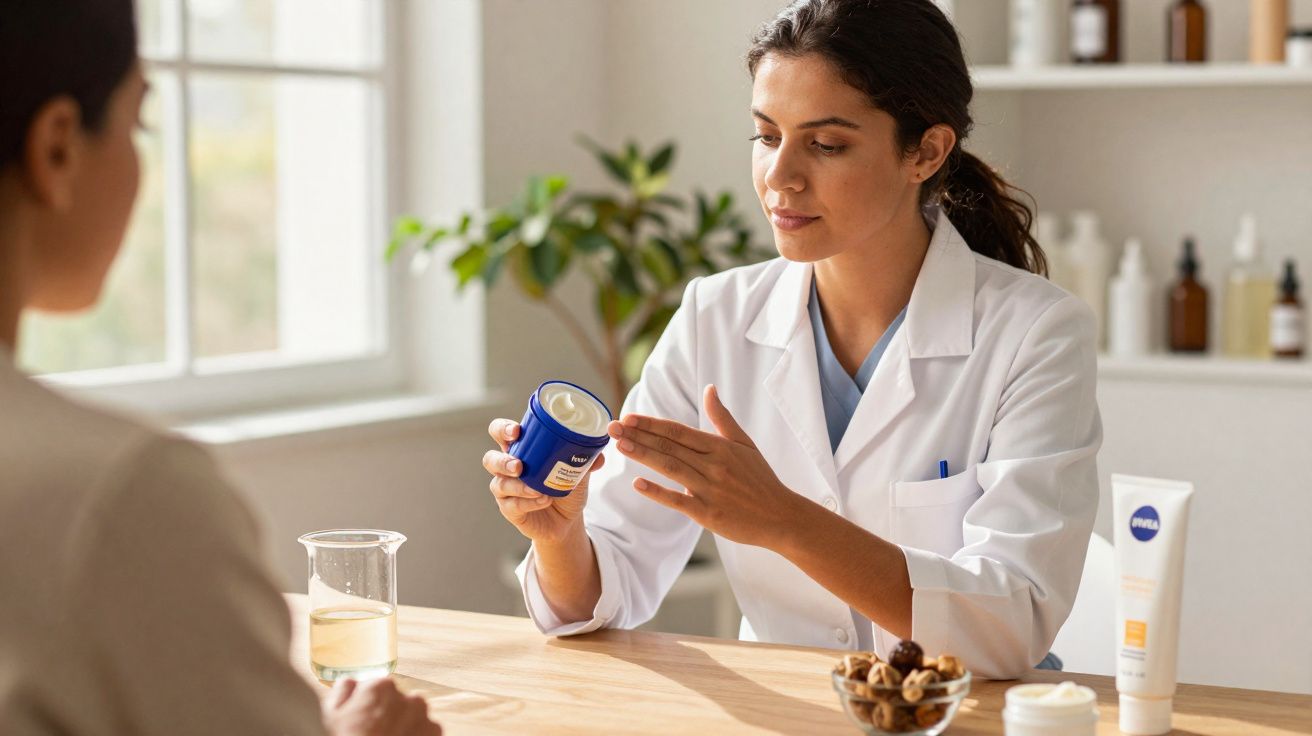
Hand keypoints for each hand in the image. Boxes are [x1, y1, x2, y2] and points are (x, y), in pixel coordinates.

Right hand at [321, 678, 440, 735]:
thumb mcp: (331, 713)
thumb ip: (345, 689)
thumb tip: (353, 683)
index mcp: (382, 687)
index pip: (380, 689)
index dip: (371, 706)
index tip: (365, 720)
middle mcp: (408, 697)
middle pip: (400, 703)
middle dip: (391, 716)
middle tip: (377, 733)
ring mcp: (424, 718)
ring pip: (415, 718)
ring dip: (406, 727)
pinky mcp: (434, 734)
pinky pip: (426, 733)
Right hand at [483, 418, 607, 544]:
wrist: (567, 520)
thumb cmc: (566, 486)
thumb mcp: (578, 471)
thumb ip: (586, 460)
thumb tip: (600, 456)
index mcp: (521, 449)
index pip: (500, 432)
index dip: (503, 429)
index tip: (516, 431)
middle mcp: (507, 468)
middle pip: (490, 458)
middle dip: (502, 460)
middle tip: (519, 464)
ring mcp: (506, 490)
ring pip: (499, 484)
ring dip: (517, 485)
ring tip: (536, 489)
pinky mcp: (510, 510)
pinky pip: (512, 505)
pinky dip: (528, 502)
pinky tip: (543, 500)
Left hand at [608, 384, 803, 547]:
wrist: (781, 516)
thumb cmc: (761, 479)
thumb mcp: (745, 444)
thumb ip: (722, 418)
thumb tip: (709, 389)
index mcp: (720, 447)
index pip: (678, 431)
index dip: (652, 424)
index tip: (629, 417)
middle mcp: (713, 465)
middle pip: (670, 447)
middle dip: (638, 436)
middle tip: (612, 428)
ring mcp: (710, 490)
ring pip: (671, 468)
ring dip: (643, 456)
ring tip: (620, 446)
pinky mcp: (709, 514)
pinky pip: (679, 501)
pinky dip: (658, 492)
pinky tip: (638, 483)